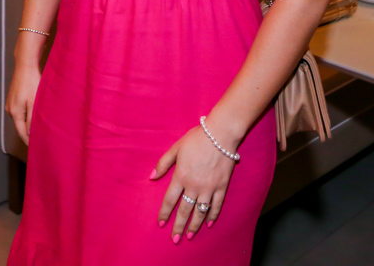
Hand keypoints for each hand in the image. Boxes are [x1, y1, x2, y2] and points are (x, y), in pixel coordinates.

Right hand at [5, 64, 40, 144]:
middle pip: (20, 126)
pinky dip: (26, 115)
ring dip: (28, 124)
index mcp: (15, 112)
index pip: (21, 132)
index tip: (35, 148)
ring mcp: (10, 103)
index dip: (28, 141)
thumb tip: (30, 133)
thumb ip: (32, 119)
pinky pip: (20, 111)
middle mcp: (10, 109)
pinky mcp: (13, 98)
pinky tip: (34, 115)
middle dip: (28, 133)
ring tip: (39, 129)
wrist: (25, 66)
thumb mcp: (34, 102)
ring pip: (20, 118)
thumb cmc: (31, 82)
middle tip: (40, 140)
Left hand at [152, 123, 236, 242]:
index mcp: (181, 176)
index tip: (161, 223)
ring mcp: (209, 188)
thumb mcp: (176, 148)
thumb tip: (151, 177)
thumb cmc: (196, 139)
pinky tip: (209, 224)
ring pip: (200, 211)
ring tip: (190, 236)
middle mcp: (194, 185)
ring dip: (194, 225)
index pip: (170, 200)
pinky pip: (216, 205)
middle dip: (178, 226)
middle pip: (184, 210)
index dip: (164, 213)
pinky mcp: (222, 186)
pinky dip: (212, 215)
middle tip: (175, 239)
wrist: (220, 134)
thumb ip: (163, 163)